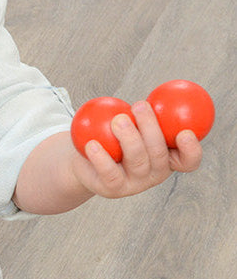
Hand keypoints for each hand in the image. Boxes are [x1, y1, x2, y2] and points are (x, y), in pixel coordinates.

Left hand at [71, 100, 202, 197]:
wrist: (87, 162)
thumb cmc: (115, 136)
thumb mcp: (133, 124)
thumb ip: (145, 113)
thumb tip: (158, 89)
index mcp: (168, 159)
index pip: (188, 160)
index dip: (191, 149)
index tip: (185, 132)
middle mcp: (155, 174)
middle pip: (158, 153)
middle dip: (151, 128)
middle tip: (139, 106)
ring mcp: (135, 184)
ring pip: (137, 160)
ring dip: (129, 137)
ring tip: (118, 119)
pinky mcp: (113, 189)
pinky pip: (109, 172)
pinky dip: (101, 157)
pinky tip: (92, 144)